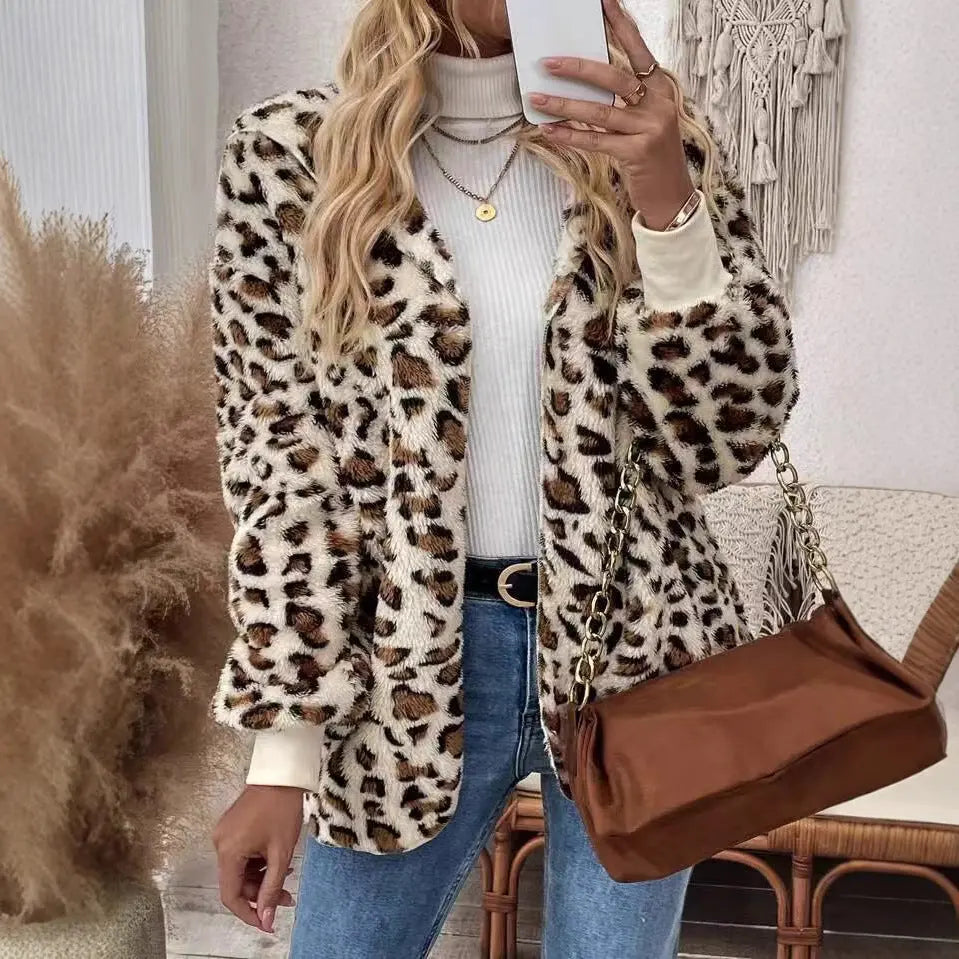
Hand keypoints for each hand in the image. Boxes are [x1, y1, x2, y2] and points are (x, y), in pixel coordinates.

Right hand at [213, 785, 302, 932]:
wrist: (281, 774)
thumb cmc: (282, 808)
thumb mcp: (281, 852)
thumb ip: (272, 888)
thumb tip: (266, 918)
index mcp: (228, 851)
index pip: (230, 895)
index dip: (248, 913)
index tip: (266, 923)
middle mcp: (219, 843)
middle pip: (236, 882)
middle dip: (260, 894)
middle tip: (287, 898)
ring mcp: (224, 834)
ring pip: (240, 869)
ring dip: (261, 877)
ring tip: (287, 876)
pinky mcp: (231, 827)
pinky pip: (240, 854)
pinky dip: (257, 862)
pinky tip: (275, 860)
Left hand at [529, 0, 694, 230]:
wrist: (671, 196)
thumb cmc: (652, 157)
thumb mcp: (644, 121)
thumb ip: (624, 100)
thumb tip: (585, 81)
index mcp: (660, 89)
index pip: (638, 50)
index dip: (620, 25)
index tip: (603, 2)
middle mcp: (658, 104)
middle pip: (613, 77)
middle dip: (578, 67)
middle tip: (548, 61)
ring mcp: (650, 128)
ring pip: (599, 111)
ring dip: (564, 104)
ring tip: (537, 97)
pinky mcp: (637, 153)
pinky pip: (596, 140)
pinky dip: (570, 135)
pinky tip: (549, 130)